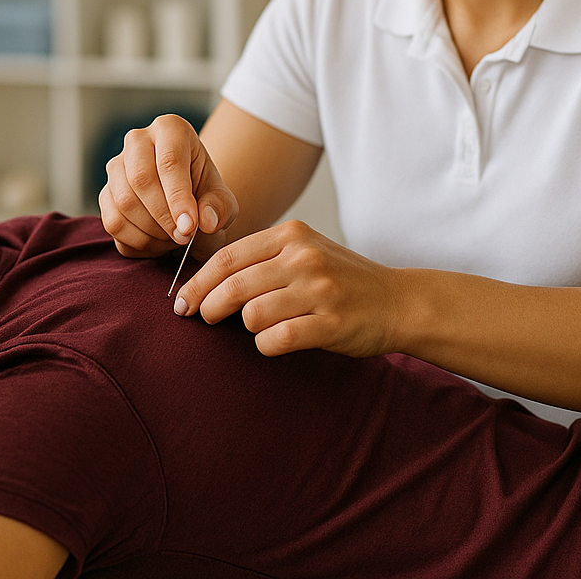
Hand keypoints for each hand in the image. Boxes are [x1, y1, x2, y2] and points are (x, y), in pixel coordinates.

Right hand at [99, 114, 239, 257]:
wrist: (185, 203)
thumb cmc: (204, 194)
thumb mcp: (222, 200)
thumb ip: (219, 208)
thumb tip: (206, 222)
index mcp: (171, 129)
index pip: (169, 161)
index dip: (178, 198)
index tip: (190, 227)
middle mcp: (138, 140)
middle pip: (140, 179)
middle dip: (163, 217)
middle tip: (183, 237)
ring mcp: (116, 166)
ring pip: (124, 202)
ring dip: (151, 231)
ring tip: (173, 238)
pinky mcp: (105, 193)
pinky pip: (113, 222)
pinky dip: (136, 241)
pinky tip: (156, 242)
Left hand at [174, 220, 403, 357]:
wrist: (398, 301)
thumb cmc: (342, 280)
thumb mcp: (305, 251)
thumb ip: (263, 258)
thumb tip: (206, 280)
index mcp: (292, 235)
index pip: (228, 257)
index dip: (198, 282)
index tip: (182, 301)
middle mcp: (304, 257)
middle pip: (233, 286)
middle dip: (208, 307)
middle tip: (202, 319)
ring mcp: (319, 290)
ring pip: (252, 314)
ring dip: (245, 328)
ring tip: (258, 328)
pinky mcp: (330, 323)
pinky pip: (276, 339)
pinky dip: (266, 345)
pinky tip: (275, 342)